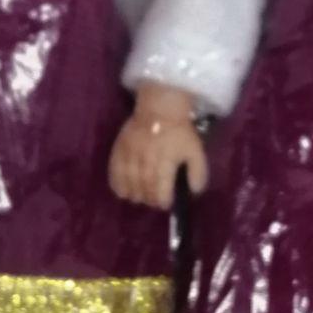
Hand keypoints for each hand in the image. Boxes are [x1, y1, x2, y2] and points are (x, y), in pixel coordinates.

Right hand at [109, 83, 207, 209]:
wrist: (160, 108)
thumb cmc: (179, 132)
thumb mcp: (196, 151)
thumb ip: (198, 173)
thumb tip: (194, 192)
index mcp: (165, 162)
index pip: (161, 190)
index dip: (163, 201)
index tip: (165, 203)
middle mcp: (146, 160)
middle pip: (144, 189)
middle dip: (149, 199)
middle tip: (154, 200)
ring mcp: (131, 154)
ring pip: (129, 183)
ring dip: (134, 194)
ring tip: (140, 197)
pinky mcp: (120, 149)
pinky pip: (114, 171)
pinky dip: (117, 184)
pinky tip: (122, 191)